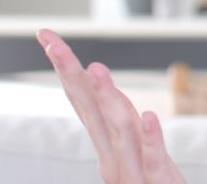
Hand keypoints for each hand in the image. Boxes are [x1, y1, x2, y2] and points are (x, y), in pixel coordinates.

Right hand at [35, 28, 186, 183]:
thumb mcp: (135, 151)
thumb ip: (120, 124)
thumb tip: (102, 90)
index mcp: (107, 146)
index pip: (82, 101)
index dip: (66, 69)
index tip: (49, 38)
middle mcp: (113, 156)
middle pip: (88, 110)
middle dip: (70, 74)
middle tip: (52, 42)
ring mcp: (133, 171)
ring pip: (117, 131)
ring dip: (107, 100)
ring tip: (96, 69)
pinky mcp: (157, 182)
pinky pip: (152, 158)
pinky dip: (151, 138)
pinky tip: (150, 116)